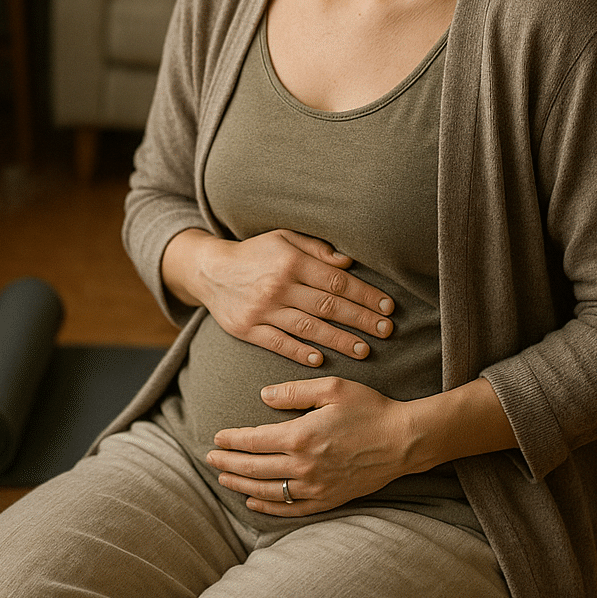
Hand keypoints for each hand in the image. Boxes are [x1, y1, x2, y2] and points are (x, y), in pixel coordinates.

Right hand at [163, 229, 393, 366]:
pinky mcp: (247, 329)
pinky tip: (321, 359)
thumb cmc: (255, 253)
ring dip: (339, 340)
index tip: (387, 307)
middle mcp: (278, 286)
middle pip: (327, 306)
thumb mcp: (284, 238)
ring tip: (364, 350)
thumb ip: (316, 248)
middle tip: (386, 331)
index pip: (337, 281)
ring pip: (308, 328)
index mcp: (291, 261)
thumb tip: (349, 262)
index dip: (365, 295)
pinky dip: (300, 352)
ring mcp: (262, 310)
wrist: (209, 270)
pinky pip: (278, 343)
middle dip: (360, 320)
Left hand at [207, 377, 423, 515]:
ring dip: (242, 484)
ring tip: (224, 477)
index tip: (218, 437)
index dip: (232, 440)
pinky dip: (269, 507)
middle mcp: (304, 465)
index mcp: (301, 435)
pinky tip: (253, 501)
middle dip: (229, 462)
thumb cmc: (369, 408)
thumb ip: (294, 391)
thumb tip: (264, 396)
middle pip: (255, 467)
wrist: (403, 440)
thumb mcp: (332, 388)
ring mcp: (316, 486)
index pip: (254, 440)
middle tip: (210, 458)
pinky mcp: (328, 499)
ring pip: (268, 490)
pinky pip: (291, 509)